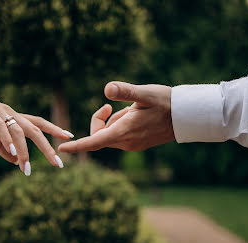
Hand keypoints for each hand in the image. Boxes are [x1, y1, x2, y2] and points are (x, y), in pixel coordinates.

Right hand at [0, 78, 72, 175]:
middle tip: (58, 164)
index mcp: (11, 117)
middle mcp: (10, 112)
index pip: (38, 123)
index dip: (54, 129)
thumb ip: (1, 147)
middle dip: (47, 147)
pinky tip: (13, 152)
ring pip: (19, 131)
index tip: (69, 137)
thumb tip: (15, 160)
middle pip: (35, 129)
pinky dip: (8, 139)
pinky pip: (1, 126)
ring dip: (25, 151)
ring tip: (27, 168)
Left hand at [58, 81, 174, 152]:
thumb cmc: (166, 103)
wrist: (185, 117)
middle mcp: (126, 142)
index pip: (94, 141)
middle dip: (100, 120)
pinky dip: (120, 124)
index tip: (61, 148)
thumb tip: (107, 88)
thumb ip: (126, 91)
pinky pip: (119, 135)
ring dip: (113, 121)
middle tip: (109, 106)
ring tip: (131, 110)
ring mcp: (131, 145)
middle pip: (99, 135)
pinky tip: (135, 115)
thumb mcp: (145, 94)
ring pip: (109, 134)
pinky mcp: (136, 144)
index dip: (77, 146)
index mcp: (124, 132)